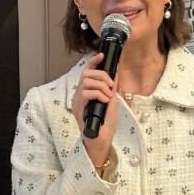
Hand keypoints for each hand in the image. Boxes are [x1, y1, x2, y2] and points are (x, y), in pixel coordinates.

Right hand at [70, 53, 119, 168]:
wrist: (101, 140)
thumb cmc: (105, 124)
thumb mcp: (112, 101)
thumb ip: (112, 88)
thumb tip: (116, 73)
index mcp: (86, 92)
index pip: (87, 72)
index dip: (93, 62)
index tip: (101, 55)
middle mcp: (79, 95)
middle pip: (87, 74)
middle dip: (102, 76)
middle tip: (111, 86)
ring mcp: (77, 101)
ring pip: (87, 81)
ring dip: (102, 86)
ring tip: (108, 96)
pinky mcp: (78, 107)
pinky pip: (86, 93)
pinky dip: (98, 94)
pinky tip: (104, 101)